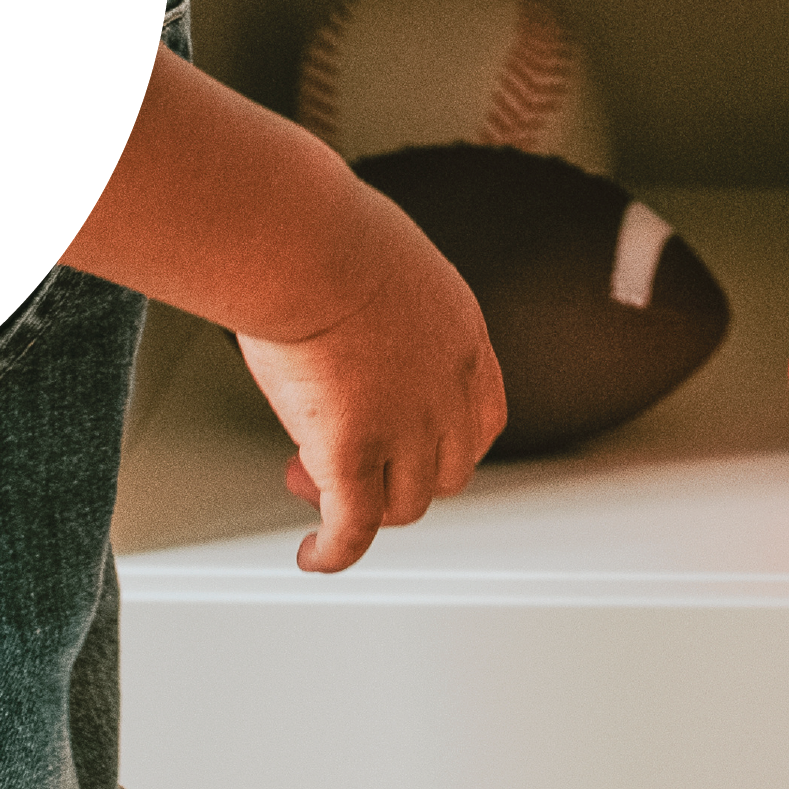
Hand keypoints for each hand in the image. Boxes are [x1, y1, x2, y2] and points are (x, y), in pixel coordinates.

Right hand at [235, 173, 507, 571]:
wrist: (306, 244)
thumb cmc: (329, 233)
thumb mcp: (389, 262)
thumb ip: (388, 304)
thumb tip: (351, 308)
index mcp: (462, 338)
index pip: (482, 418)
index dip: (445, 441)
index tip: (409, 442)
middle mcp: (447, 389)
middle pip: (449, 470)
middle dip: (399, 473)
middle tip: (350, 461)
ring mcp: (404, 427)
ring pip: (404, 504)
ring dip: (359, 504)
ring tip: (307, 483)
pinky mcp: (352, 452)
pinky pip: (353, 528)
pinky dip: (336, 550)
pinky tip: (313, 555)